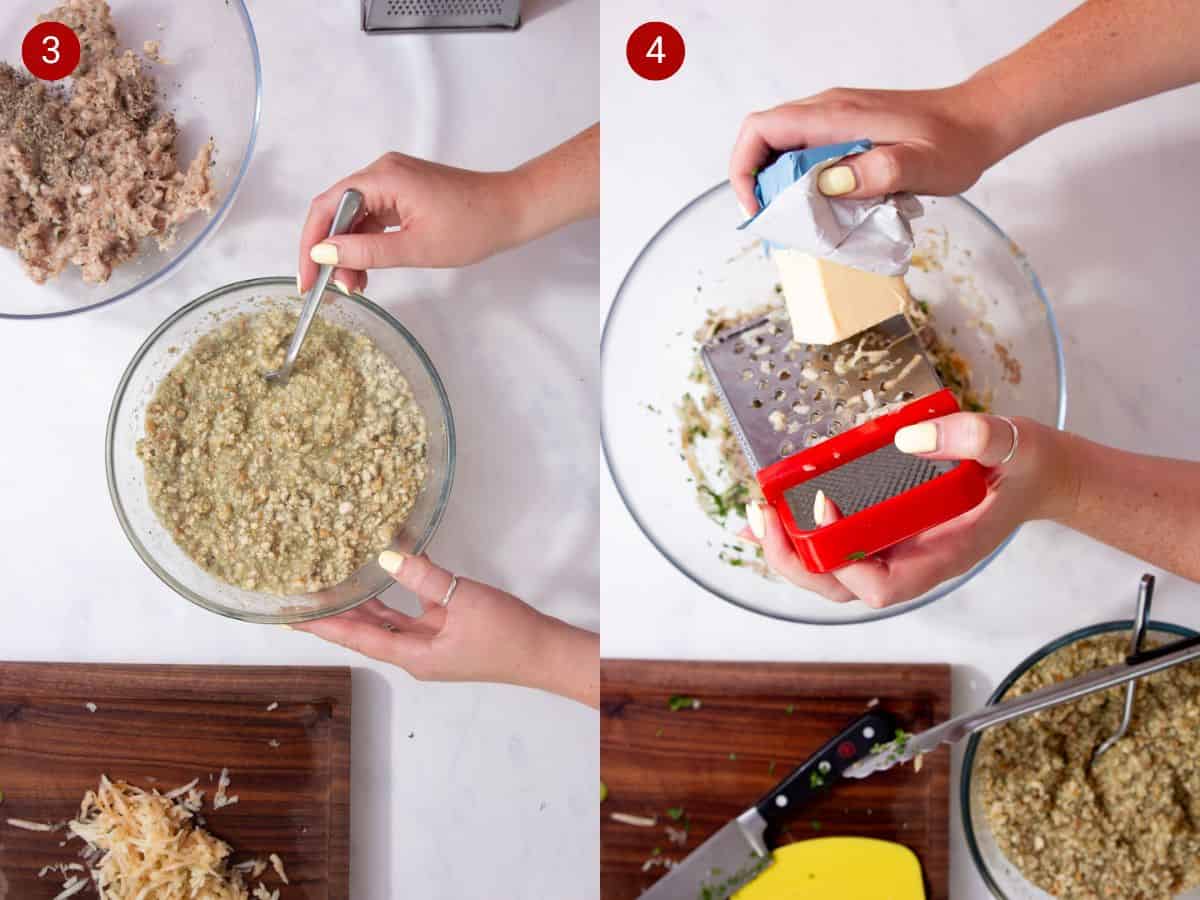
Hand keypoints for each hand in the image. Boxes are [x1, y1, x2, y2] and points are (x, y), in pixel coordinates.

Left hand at [292, 550, 598, 706]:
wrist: (544, 651)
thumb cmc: (507, 635)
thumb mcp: (463, 599)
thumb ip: (423, 577)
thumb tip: (386, 555)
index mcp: (415, 656)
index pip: (358, 638)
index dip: (324, 625)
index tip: (292, 615)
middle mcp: (417, 653)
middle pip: (367, 631)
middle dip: (336, 614)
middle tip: (304, 595)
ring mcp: (432, 643)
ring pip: (389, 620)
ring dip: (364, 602)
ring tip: (334, 581)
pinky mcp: (449, 631)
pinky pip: (415, 610)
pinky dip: (402, 590)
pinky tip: (393, 565)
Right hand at [297, 153, 529, 295]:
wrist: (513, 210)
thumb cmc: (475, 225)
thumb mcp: (415, 247)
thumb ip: (366, 252)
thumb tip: (323, 254)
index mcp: (383, 178)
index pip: (326, 207)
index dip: (310, 244)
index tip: (306, 279)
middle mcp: (383, 172)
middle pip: (336, 212)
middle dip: (331, 253)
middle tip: (334, 290)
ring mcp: (394, 182)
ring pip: (354, 218)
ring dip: (350, 252)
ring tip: (356, 286)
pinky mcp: (404, 193)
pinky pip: (373, 218)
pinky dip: (367, 244)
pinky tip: (368, 270)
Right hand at [729, 82, 1012, 214]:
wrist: (980, 122)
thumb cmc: (955, 144)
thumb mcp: (923, 165)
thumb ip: (878, 172)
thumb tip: (829, 184)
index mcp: (835, 116)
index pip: (761, 130)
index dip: (744, 169)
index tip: (758, 208)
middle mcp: (827, 112)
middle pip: (764, 142)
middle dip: (758, 185)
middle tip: (779, 225)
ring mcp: (836, 121)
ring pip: (783, 150)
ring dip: (780, 188)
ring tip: (800, 222)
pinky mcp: (846, 132)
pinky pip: (806, 155)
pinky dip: (802, 184)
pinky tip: (824, 208)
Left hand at [742, 414, 1074, 608]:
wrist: (1037, 474)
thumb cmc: (1025, 466)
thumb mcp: (1012, 443)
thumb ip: (973, 438)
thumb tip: (908, 439)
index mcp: (941, 555)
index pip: (881, 585)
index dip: (844, 557)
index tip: (825, 504)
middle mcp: (911, 561)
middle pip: (841, 588)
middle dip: (795, 559)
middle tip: (764, 514)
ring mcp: (896, 548)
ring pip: (831, 573)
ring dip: (788, 549)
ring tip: (754, 516)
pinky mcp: (885, 529)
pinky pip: (835, 543)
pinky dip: (799, 532)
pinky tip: (771, 514)